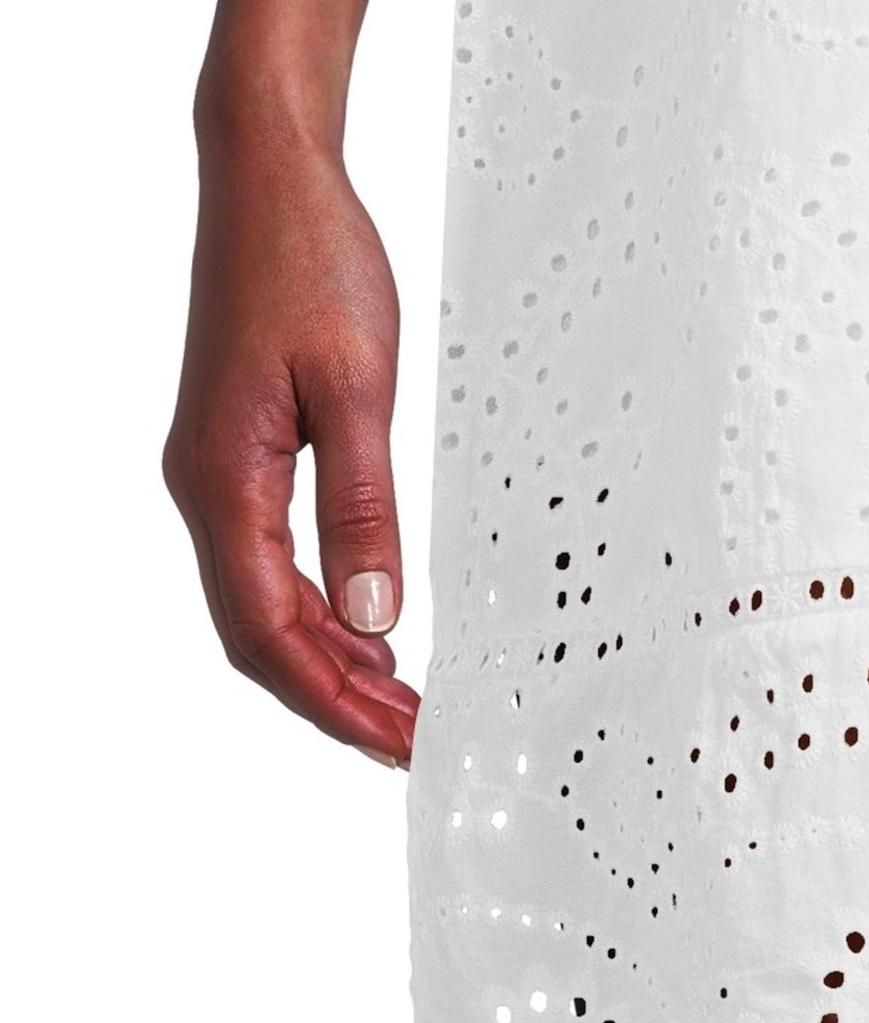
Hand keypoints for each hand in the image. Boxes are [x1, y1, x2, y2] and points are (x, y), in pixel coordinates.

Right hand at [163, 119, 418, 767]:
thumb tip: (375, 616)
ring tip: (397, 705)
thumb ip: (363, 510)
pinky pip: (274, 564)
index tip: (395, 743)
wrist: (272, 181)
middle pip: (262, 636)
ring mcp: (220, 477)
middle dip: (335, 699)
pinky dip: (321, 612)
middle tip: (408, 741)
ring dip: (330, 663)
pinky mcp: (243, 459)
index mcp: (225, 484)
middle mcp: (209, 491)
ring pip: (266, 606)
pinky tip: (367, 632)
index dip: (334, 701)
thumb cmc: (308, 264)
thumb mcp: (355, 392)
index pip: (272, 632)